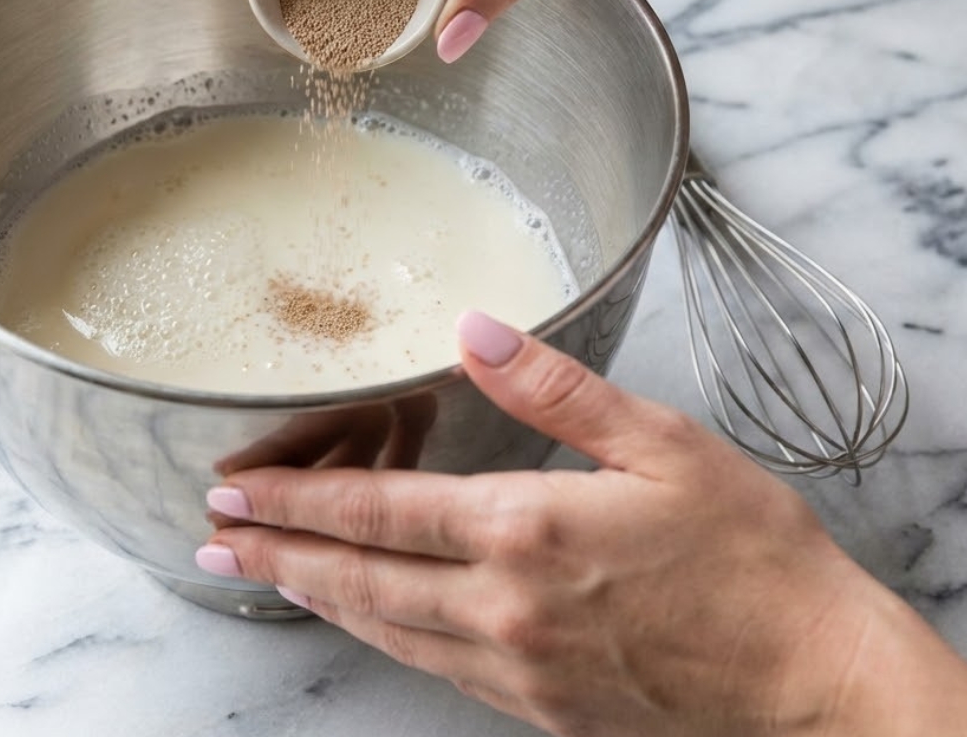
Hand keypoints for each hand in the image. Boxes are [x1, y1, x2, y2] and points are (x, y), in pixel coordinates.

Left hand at [197, 312, 966, 735]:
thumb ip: (555, 388)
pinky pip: (434, 666)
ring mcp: (517, 667)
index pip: (381, 511)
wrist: (814, 680)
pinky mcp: (540, 705)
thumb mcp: (663, 445)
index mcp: (527, 530)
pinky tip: (363, 619)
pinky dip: (381, 634)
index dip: (299, 501)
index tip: (234, 492)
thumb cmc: (749, 555)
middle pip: (361, 578)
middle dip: (278, 555)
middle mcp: (504, 607)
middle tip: (213, 543)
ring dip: (316, 597)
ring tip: (260, 579)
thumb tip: (474, 329)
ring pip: (386, 629)